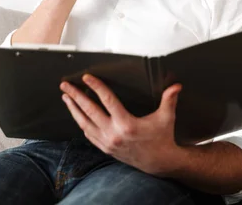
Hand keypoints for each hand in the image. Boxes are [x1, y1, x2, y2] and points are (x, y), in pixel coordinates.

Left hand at [60, 74, 183, 175]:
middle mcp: (113, 134)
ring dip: (73, 110)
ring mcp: (107, 142)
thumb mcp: (166, 118)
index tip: (86, 77)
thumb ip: (169, 100)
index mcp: (126, 124)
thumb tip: (176, 86)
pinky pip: (88, 134)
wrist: (159, 163)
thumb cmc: (162, 138)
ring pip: (84, 123)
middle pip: (89, 111)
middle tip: (65, 85)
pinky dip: (81, 123)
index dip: (96, 87)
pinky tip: (77, 115)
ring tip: (66, 97)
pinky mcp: (105, 148)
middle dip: (76, 96)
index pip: (107, 100)